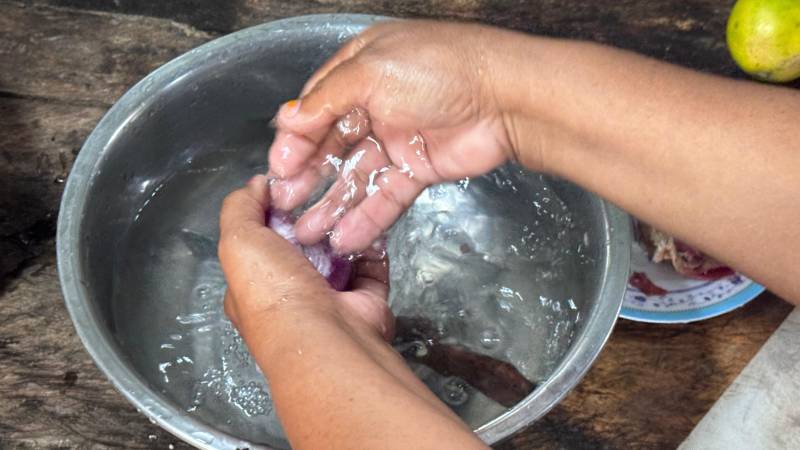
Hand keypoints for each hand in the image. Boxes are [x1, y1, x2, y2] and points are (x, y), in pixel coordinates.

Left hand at [218, 175, 394, 343]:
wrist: (325, 336)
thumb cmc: (273, 291)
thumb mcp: (238, 240)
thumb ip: (240, 208)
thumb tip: (256, 185)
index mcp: (253, 286)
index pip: (259, 242)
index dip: (269, 212)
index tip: (285, 186)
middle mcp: (291, 295)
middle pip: (302, 247)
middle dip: (311, 220)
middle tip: (322, 190)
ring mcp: (330, 300)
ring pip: (339, 255)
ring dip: (343, 229)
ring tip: (349, 200)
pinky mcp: (365, 301)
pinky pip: (371, 266)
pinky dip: (372, 246)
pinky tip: (372, 222)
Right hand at [267, 21, 532, 252]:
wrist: (508, 98)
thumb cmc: (442, 70)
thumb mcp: (372, 72)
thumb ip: (326, 99)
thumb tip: (287, 119)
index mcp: (360, 70)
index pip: (316, 106)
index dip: (296, 138)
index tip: (279, 167)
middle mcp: (375, 102)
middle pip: (332, 144)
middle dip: (308, 175)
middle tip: (286, 204)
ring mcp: (397, 137)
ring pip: (356, 175)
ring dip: (332, 204)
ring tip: (308, 232)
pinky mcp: (418, 168)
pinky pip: (386, 196)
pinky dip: (367, 218)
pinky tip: (345, 238)